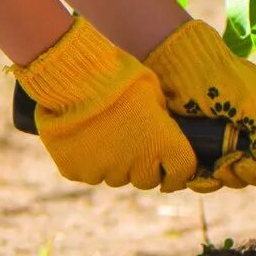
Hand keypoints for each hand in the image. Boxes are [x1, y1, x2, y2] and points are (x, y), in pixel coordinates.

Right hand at [9, 16, 198, 189]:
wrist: (73, 76)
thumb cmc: (118, 76)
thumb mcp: (152, 92)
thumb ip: (160, 118)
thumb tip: (160, 129)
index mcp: (163, 142)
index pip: (182, 171)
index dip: (178, 173)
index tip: (172, 172)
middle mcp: (136, 164)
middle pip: (146, 179)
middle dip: (143, 166)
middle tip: (132, 141)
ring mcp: (104, 171)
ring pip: (115, 176)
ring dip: (114, 162)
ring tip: (103, 131)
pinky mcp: (76, 171)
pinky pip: (87, 172)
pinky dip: (87, 160)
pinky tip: (83, 135)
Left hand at [144, 20, 255, 209]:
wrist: (169, 62)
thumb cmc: (215, 76)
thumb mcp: (254, 104)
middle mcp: (250, 129)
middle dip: (247, 174)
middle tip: (232, 163)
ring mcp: (223, 139)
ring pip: (233, 177)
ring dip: (224, 177)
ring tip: (213, 164)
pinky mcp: (199, 146)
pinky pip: (207, 176)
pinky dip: (203, 180)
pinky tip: (195, 174)